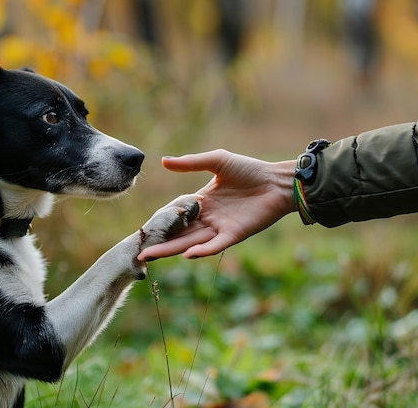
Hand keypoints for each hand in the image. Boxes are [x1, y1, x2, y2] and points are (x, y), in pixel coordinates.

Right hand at [137, 149, 296, 259]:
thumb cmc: (249, 169)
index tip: (143, 231)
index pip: (176, 215)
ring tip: (152, 256)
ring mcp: (220, 228)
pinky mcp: (234, 234)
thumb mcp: (217, 161)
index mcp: (201, 201)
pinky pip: (215, 245)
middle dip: (160, 243)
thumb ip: (191, 163)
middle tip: (140, 253)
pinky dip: (202, 250)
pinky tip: (187, 254)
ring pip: (191, 241)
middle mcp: (208, 218)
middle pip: (179, 233)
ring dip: (172, 249)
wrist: (277, 181)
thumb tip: (163, 161)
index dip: (161, 222)